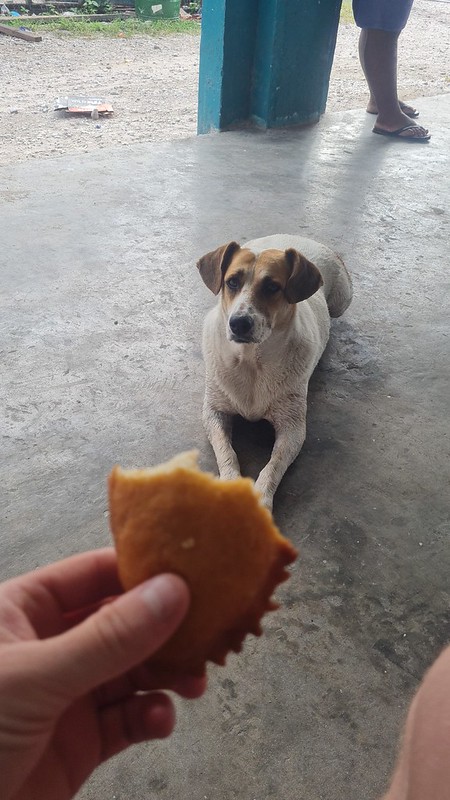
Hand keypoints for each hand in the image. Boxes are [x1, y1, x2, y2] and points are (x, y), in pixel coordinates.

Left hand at [0, 548, 205, 799]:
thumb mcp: (36, 678)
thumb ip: (107, 638)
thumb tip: (171, 592)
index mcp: (23, 611)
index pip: (92, 574)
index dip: (139, 572)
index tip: (189, 575)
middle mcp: (48, 647)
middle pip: (120, 622)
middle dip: (163, 629)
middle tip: (205, 633)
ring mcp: (65, 695)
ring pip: (130, 670)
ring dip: (165, 673)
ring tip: (193, 681)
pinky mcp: (79, 742)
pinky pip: (126, 719)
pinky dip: (149, 716)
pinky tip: (159, 720)